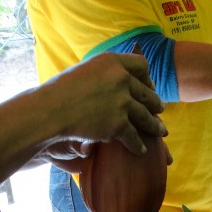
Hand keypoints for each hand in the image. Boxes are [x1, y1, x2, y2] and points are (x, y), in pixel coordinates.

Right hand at [44, 52, 166, 156]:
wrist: (50, 110)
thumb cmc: (60, 91)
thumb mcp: (85, 70)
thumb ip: (104, 72)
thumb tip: (116, 77)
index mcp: (113, 61)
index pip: (142, 65)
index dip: (147, 77)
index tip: (148, 85)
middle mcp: (121, 78)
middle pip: (148, 92)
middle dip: (155, 103)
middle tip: (158, 109)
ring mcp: (122, 101)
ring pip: (146, 116)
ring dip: (155, 126)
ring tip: (160, 131)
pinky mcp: (118, 124)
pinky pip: (134, 136)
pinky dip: (137, 145)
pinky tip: (140, 150)